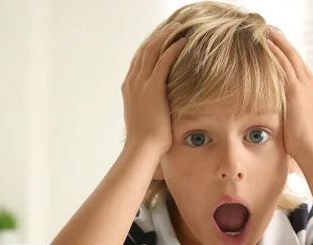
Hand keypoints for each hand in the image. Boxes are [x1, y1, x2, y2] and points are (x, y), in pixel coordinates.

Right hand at [122, 23, 185, 154]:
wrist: (143, 148)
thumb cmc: (147, 140)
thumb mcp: (145, 117)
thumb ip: (150, 105)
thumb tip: (160, 106)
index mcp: (129, 87)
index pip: (139, 59)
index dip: (150, 46)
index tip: (162, 37)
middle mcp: (132, 82)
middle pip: (144, 50)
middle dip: (158, 36)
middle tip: (172, 27)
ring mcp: (141, 84)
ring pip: (152, 50)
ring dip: (166, 36)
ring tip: (178, 28)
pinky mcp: (153, 88)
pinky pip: (163, 61)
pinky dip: (172, 48)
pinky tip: (182, 42)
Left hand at [266, 28, 312, 159]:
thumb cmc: (304, 144)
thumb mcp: (296, 124)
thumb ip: (289, 115)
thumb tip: (280, 120)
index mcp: (312, 92)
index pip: (299, 68)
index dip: (288, 55)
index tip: (277, 46)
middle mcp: (311, 85)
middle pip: (296, 57)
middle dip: (283, 43)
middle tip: (271, 31)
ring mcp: (305, 86)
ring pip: (291, 56)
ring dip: (278, 42)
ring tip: (266, 31)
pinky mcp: (296, 90)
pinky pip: (285, 65)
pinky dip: (276, 52)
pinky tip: (266, 44)